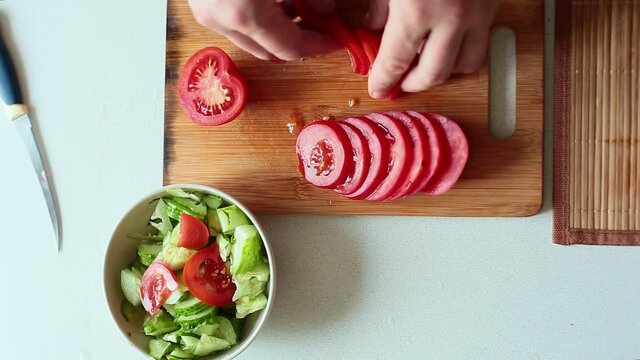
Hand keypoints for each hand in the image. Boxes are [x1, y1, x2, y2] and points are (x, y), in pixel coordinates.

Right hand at [188, 0, 337, 60]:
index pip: (290, 48)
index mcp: (243, 13)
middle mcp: (220, 18)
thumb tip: (327, 12)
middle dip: (299, 41)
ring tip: (298, 8)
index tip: (338, 40)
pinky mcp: (198, 2)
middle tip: (322, 26)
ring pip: (251, 37)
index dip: (319, 46)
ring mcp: (205, 12)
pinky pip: (234, 21)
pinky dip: (257, 18)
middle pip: (269, 50)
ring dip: (277, 29)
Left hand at [366, 0, 497, 97]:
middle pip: (434, 75)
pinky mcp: (494, 5)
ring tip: (424, 61)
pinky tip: (446, 40)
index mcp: (418, 11)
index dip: (383, 80)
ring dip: (444, 70)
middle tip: (400, 80)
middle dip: (413, 84)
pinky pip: (482, 41)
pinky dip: (463, 50)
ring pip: (466, 65)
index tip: (378, 88)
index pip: (396, 62)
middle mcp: (453, 18)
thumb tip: (371, 32)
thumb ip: (380, 9)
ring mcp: (479, 12)